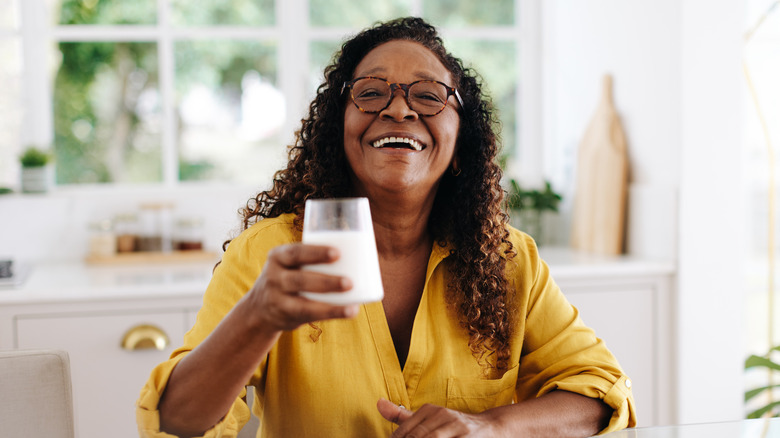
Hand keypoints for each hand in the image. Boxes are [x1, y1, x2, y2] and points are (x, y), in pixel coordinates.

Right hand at [246, 243, 358, 331]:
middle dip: (326, 282)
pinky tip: (348, 312)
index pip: (295, 253)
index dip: (316, 253)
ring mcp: (277, 299)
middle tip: (350, 282)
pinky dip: (330, 314)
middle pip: (300, 279)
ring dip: (330, 304)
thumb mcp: (290, 263)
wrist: (260, 306)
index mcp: (278, 256)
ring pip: (304, 303)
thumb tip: (361, 252)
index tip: (338, 253)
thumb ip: (313, 257)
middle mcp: (274, 277)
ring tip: (352, 303)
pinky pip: (308, 316)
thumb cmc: (289, 277)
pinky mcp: (286, 316)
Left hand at [377, 398, 499, 437]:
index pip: (405, 432)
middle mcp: (443, 415)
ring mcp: (458, 427)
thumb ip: (402, 415)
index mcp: (430, 410)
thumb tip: (378, 403)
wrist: (491, 427)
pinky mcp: (469, 437)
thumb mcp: (428, 418)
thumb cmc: (454, 426)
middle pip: (418, 437)